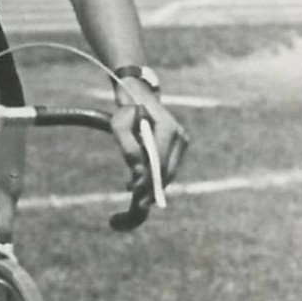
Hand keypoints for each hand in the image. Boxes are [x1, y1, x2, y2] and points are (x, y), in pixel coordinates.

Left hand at [111, 80, 188, 206]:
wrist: (139, 96)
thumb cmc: (126, 111)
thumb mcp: (119, 125)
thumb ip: (127, 147)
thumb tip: (137, 171)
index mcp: (168, 128)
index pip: (160, 162)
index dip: (149, 181)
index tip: (136, 194)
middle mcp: (180, 136)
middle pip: (168, 171)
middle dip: (151, 188)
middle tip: (135, 204)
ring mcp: (181, 142)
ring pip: (169, 172)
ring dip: (153, 185)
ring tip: (133, 193)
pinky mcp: (178, 147)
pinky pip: (168, 167)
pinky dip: (155, 177)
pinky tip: (138, 183)